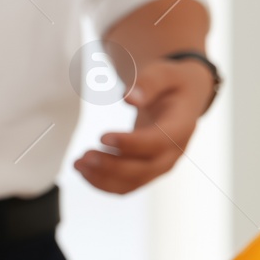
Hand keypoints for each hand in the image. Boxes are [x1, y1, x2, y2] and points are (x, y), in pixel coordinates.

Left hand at [74, 58, 215, 194]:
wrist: (182, 99)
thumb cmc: (171, 83)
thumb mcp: (165, 73)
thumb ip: (149, 83)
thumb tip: (129, 98)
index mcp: (181, 127)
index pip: (157, 142)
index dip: (130, 144)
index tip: (102, 137)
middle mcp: (173, 152)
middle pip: (143, 170)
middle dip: (111, 167)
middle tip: (83, 155)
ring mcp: (160, 165)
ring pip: (132, 182)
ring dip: (102, 177)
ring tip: (77, 163)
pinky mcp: (147, 171)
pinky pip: (125, 186)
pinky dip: (102, 182)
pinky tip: (83, 170)